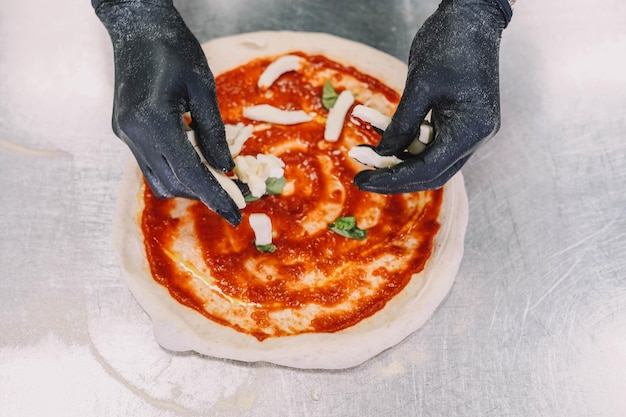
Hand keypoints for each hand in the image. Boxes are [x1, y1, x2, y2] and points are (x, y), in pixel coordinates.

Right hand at [93, 0, 240, 224]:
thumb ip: (214, 132)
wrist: (136, 26)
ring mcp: (123, 133)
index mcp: (153, 118)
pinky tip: (194, 158)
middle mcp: (132, 132)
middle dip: (203, 192)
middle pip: (172, 181)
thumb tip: (226, 169)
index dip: (215, 196)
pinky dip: (175, 168)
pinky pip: (150, 163)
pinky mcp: (122, 130)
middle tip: (233, 193)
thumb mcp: (203, 87)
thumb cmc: (174, 48)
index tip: (235, 214)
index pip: (189, 171)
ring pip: (158, 178)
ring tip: (216, 177)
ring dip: (188, 183)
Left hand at [354, 0, 511, 193]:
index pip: (428, 170)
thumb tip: (382, 156)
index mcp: (471, 130)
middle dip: (394, 175)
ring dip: (396, 154)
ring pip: (428, 157)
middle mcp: (476, 136)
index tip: (363, 181)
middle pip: (431, 171)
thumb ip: (402, 125)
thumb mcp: (420, 86)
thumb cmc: (450, 43)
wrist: (473, 16)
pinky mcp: (461, 119)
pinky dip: (404, 136)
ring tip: (363, 148)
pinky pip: (429, 138)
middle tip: (363, 176)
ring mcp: (470, 128)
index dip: (393, 179)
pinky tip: (377, 127)